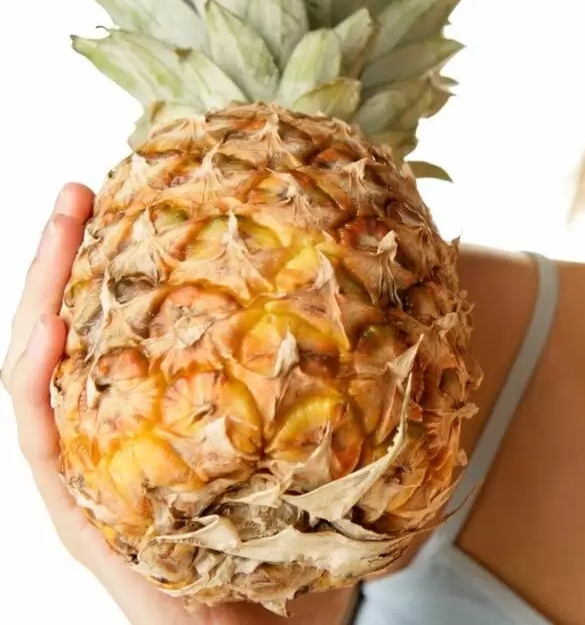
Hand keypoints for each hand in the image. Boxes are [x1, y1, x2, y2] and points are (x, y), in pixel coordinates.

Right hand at [2, 184, 355, 624]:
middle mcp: (108, 438)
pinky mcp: (77, 513)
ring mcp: (84, 473)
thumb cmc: (279, 544)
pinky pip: (42, 437)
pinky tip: (49, 329)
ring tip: (60, 227)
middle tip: (81, 188)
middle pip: (74, 333)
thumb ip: (322, 395)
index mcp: (151, 417)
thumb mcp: (301, 450)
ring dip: (42, 296)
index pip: (126, 327)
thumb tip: (399, 321)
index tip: (142, 194)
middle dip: (68, 259)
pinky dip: (39, 382)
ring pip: (42, 371)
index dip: (126, 263)